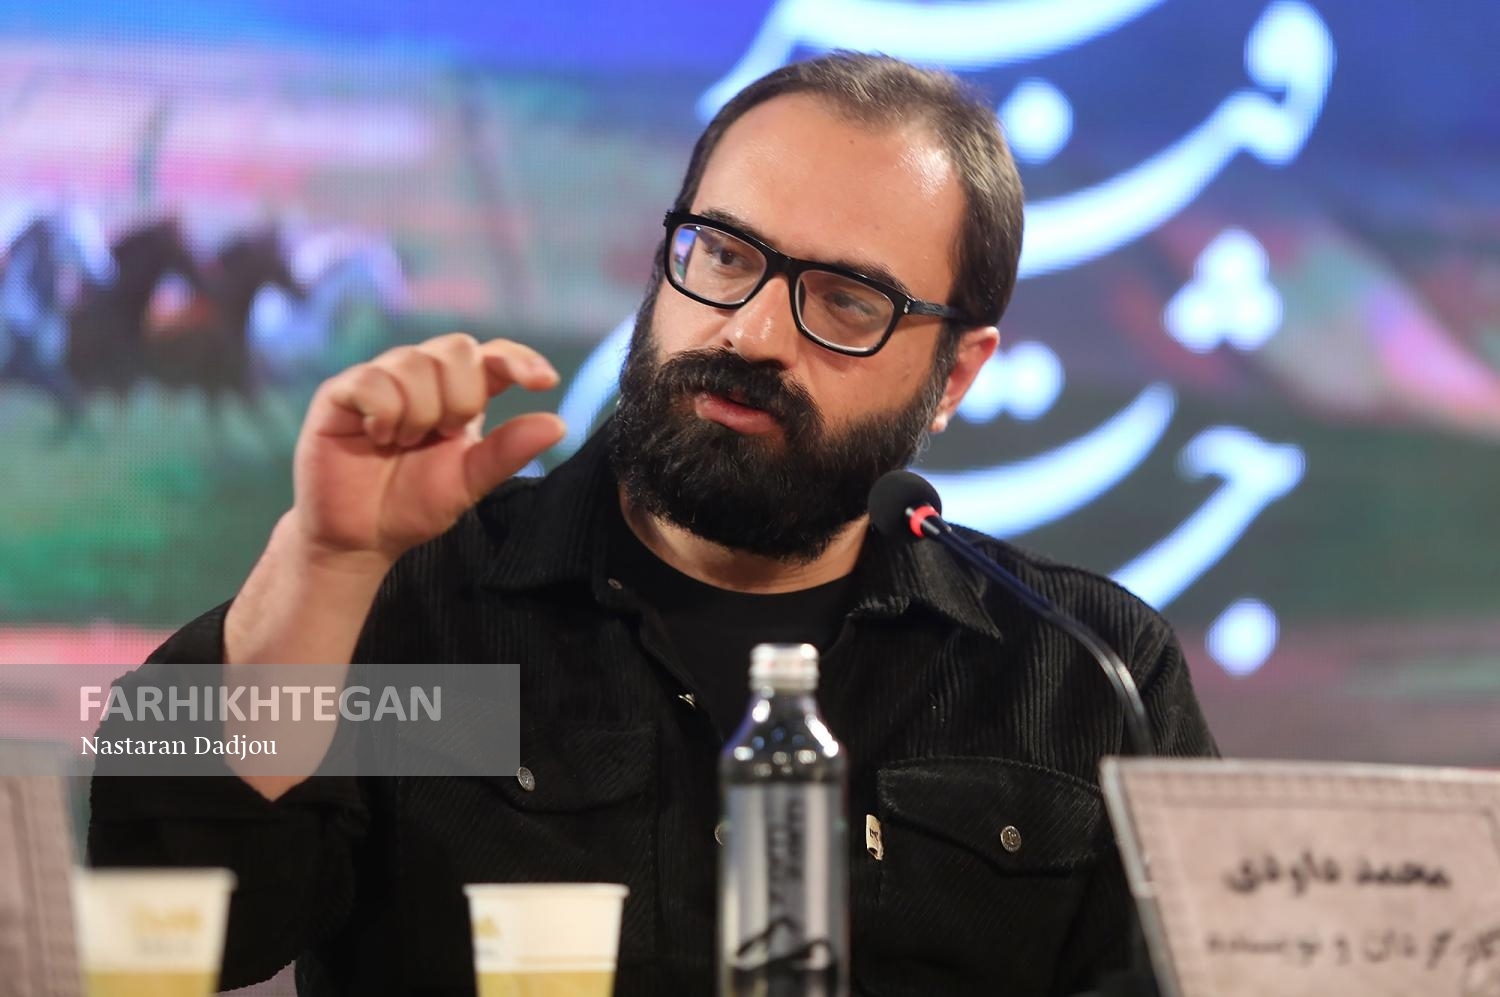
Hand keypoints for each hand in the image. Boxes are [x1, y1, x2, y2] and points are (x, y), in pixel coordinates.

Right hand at [290, 334, 565, 564]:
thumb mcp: (469, 481)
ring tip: (405, 443)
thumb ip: (508, 451)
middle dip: (461, 396)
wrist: (360, 537)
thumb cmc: (414, 504)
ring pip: (415, 362)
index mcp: (459, 393)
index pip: (494, 355)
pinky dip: (384, 411)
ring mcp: (380, 379)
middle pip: (458, 348)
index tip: (545, 382)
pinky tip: (379, 436)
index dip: (519, 359)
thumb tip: (558, 424)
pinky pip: (372, 379)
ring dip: (420, 411)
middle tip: (445, 435)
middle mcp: (421, 376)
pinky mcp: (340, 392)